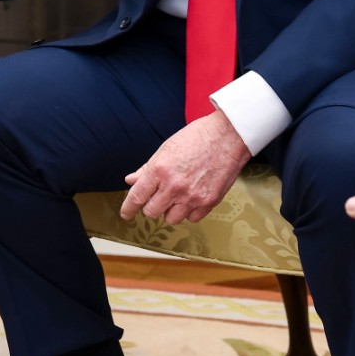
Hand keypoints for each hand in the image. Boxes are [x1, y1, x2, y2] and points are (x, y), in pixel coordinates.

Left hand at [119, 112, 250, 224]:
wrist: (228, 136)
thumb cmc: (197, 138)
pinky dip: (189, 211)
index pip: (137, 197)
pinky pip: (192, 218)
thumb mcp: (166, 149)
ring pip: (171, 219)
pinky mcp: (208, 202)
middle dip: (151, 206)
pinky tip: (192, 198)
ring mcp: (192, 196)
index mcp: (160, 170)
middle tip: (158, 197)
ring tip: (178, 196)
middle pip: (152, 212)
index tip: (126, 214)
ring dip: (171, 210)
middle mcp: (174, 186)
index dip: (128, 209)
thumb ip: (147, 169)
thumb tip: (131, 180)